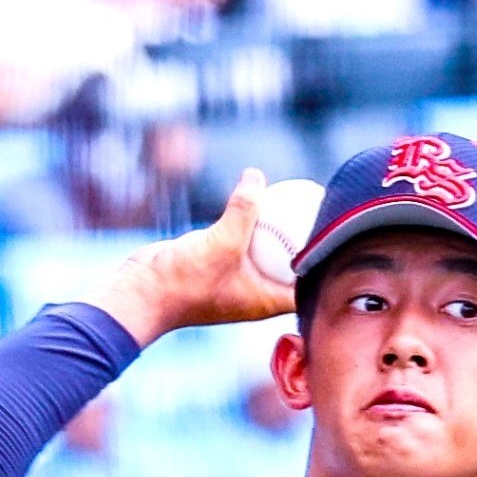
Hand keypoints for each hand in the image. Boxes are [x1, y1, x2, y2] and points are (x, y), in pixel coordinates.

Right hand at [100, 174, 306, 342]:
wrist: (141, 293)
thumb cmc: (185, 281)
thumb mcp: (223, 241)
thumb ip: (243, 210)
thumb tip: (256, 176)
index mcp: (266, 300)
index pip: (308, 285)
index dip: (324, 262)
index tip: (335, 234)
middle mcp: (255, 292)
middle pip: (290, 264)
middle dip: (303, 238)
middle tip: (317, 207)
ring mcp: (235, 277)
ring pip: (264, 250)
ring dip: (275, 228)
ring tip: (294, 198)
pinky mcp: (216, 262)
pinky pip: (240, 238)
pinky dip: (248, 222)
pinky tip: (256, 196)